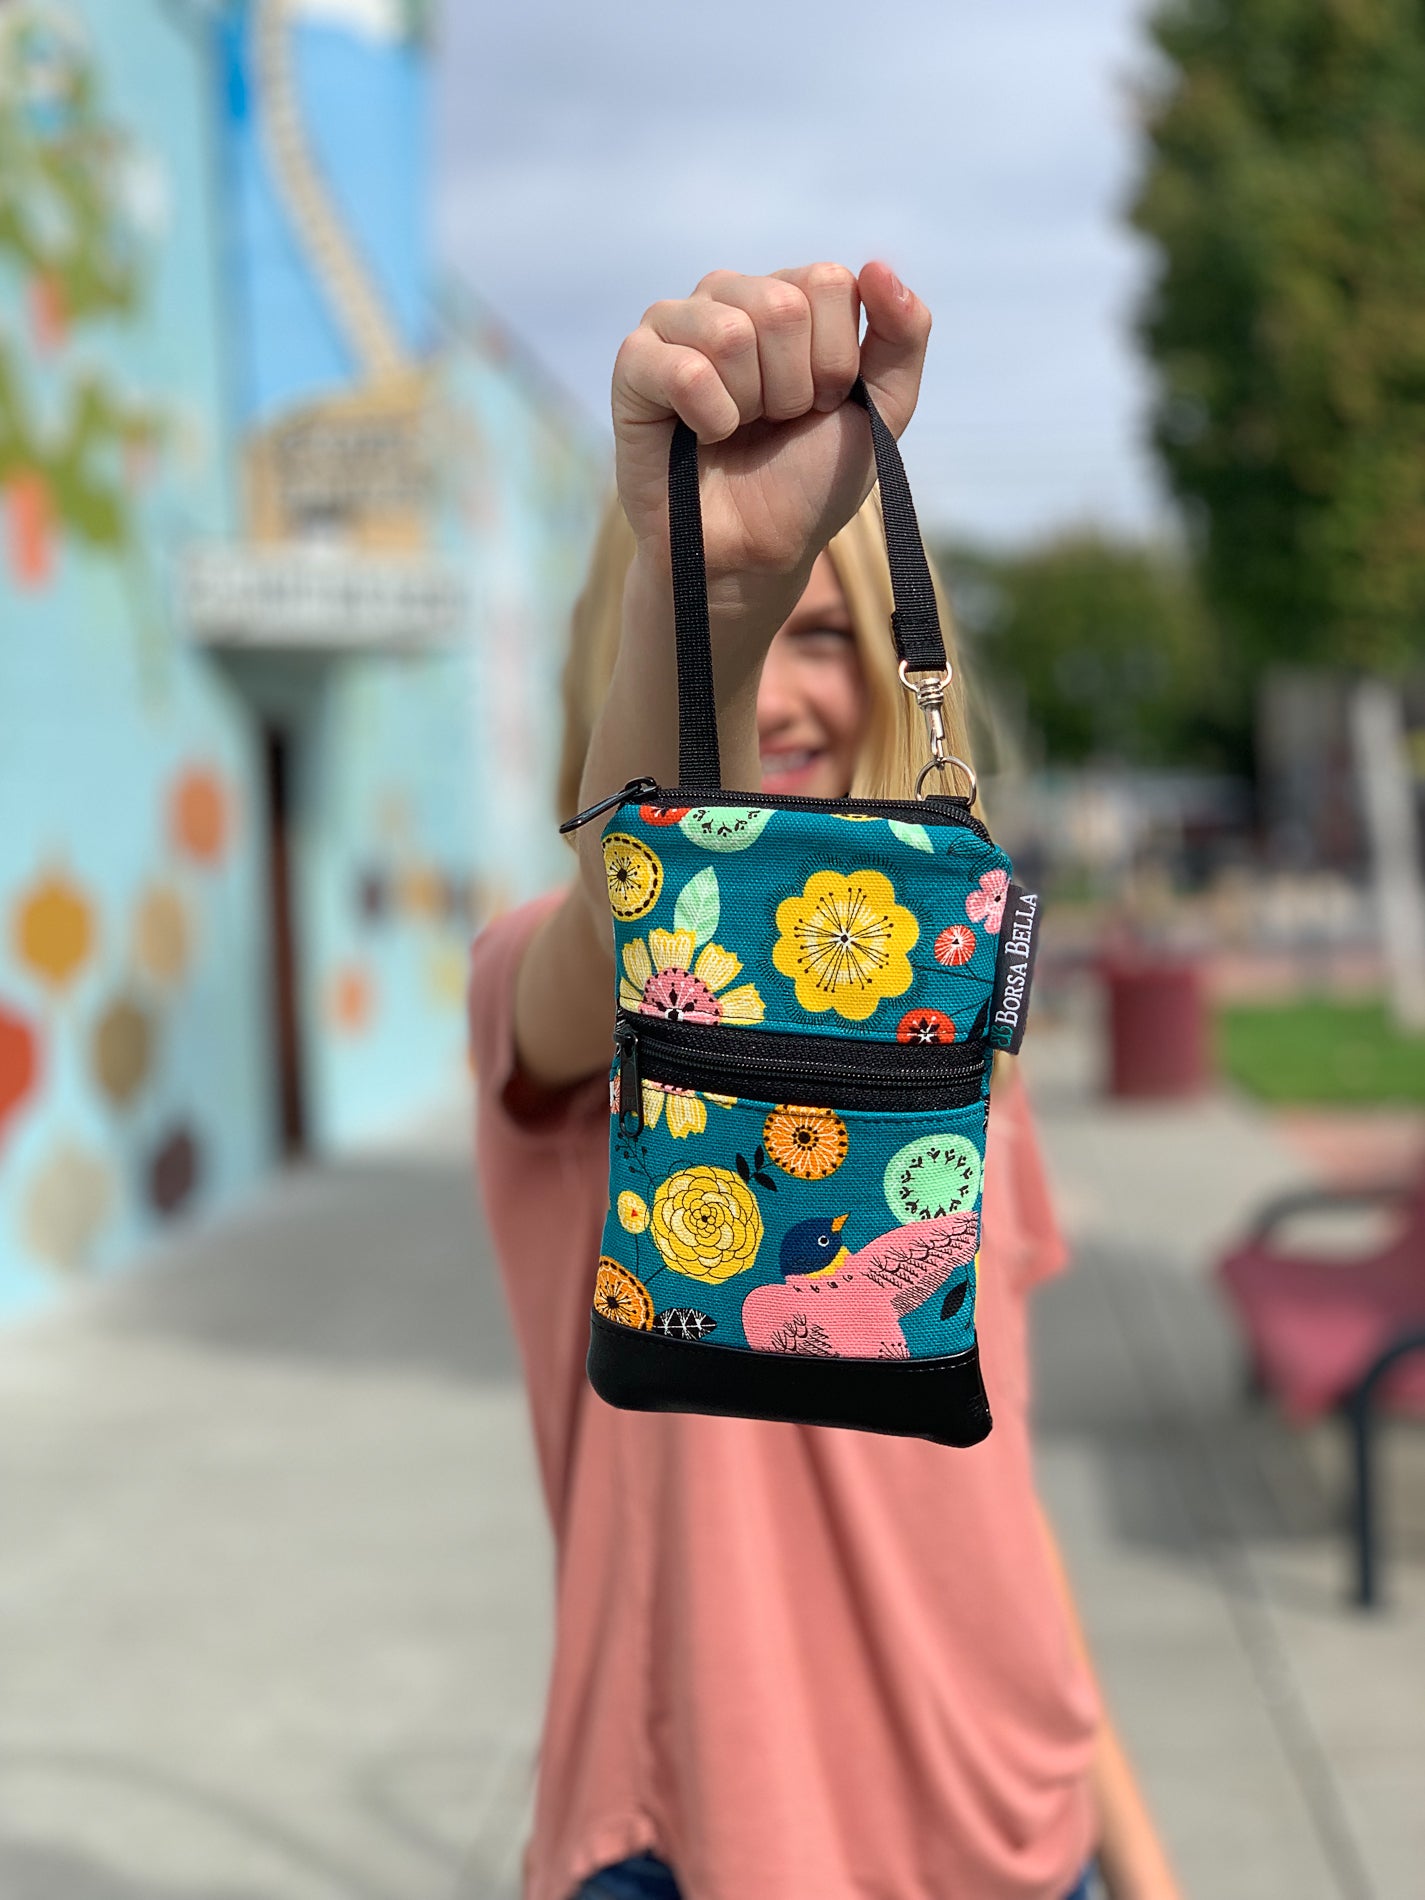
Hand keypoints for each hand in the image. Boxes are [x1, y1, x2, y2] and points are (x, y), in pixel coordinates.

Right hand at [611, 261, 930, 613]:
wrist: (755, 551)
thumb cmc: (809, 480)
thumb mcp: (882, 410)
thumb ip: (904, 336)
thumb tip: (879, 265)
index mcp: (787, 294)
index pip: (829, 282)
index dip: (835, 362)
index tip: (819, 405)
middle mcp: (728, 296)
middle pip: (783, 306)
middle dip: (794, 388)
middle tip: (774, 423)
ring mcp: (675, 324)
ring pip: (732, 333)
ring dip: (751, 404)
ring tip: (738, 429)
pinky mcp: (633, 365)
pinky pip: (684, 369)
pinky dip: (709, 417)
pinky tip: (702, 436)